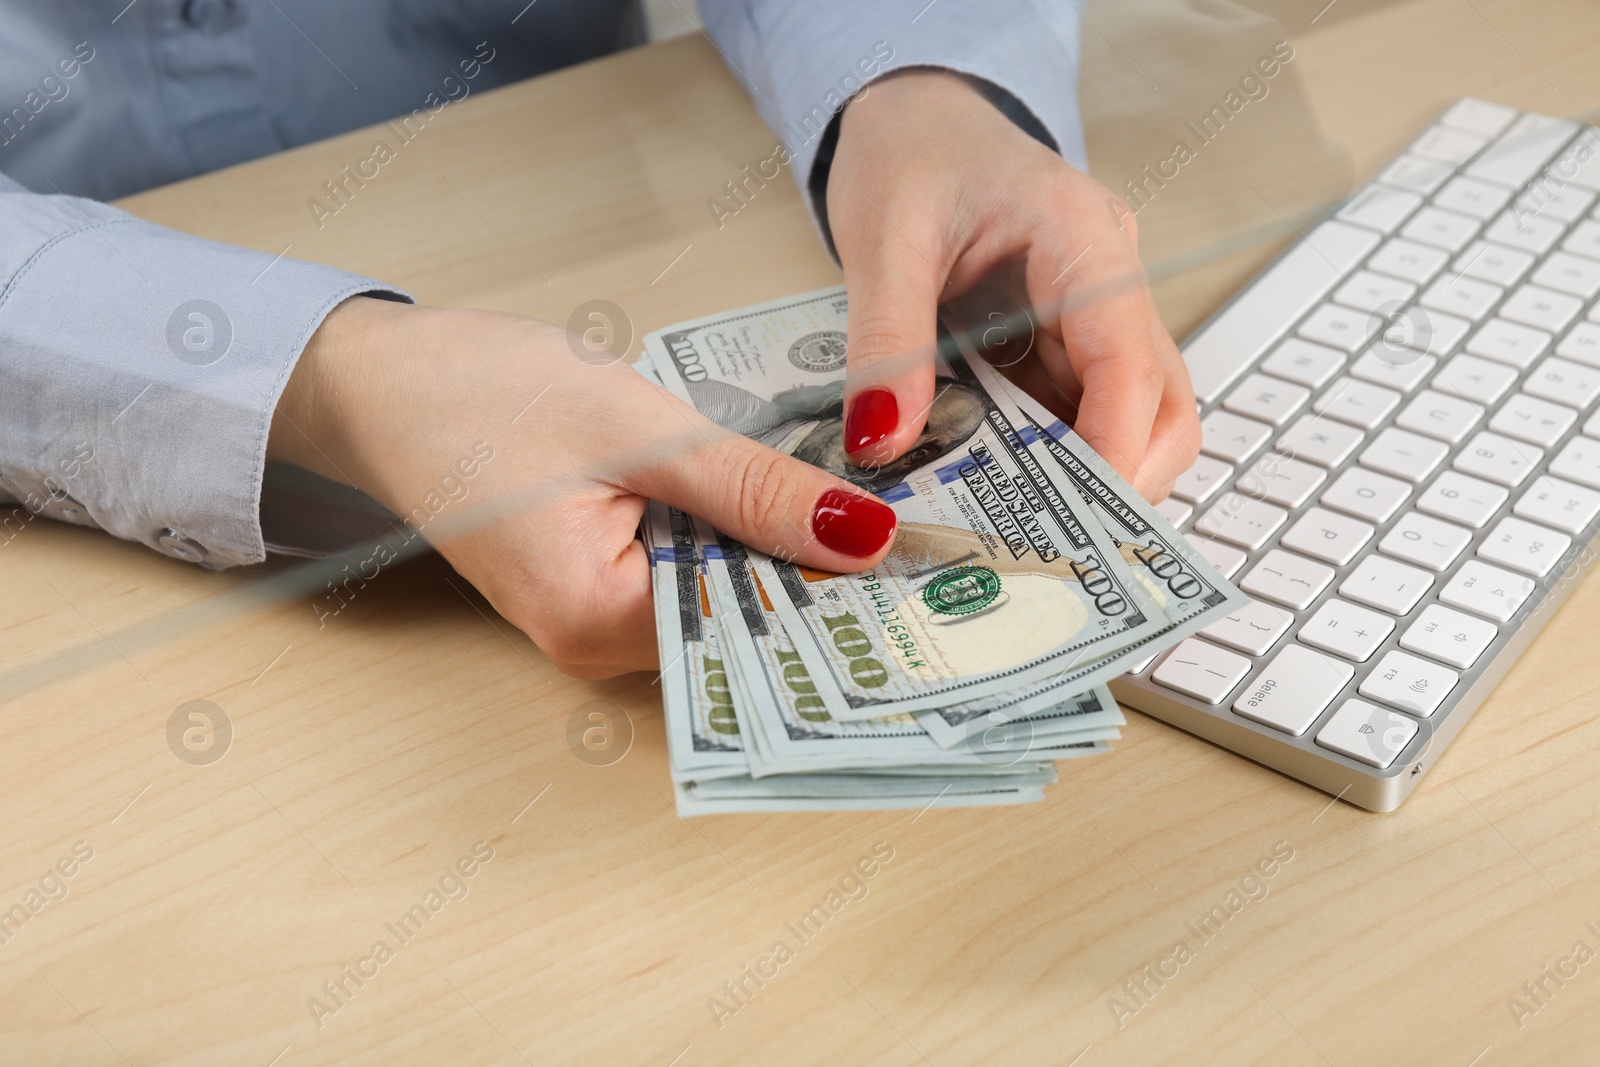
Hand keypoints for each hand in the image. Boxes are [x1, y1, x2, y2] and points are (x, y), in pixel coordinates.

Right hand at [268, 297, 897, 677]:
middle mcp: (597, 645)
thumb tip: (866, 537)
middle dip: (825, 575)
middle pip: (745, 621)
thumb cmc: (484, 395)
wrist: (383, 380)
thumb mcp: (640, 431)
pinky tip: (788, 501)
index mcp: (598, 621)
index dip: (844, 596)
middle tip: (926, 531)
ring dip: (784, 551)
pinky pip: (693, 573)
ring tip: (871, 510)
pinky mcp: (599, 584)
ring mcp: (597, 621)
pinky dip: (739, 537)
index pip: (757, 626)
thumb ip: (755, 489)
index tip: (933, 572)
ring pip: (725, 595)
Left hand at [826, 70, 1199, 499]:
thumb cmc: (912, 155)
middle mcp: (1110, 286)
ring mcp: (1093, 321)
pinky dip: (1042, 465)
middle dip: (1115, 484)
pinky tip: (995, 498)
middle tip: (1044, 550)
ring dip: (1078, 482)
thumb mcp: (884, 240)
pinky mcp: (1064, 348)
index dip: (1112, 446)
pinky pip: (1074, 418)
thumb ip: (887, 343)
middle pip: (1159, 407)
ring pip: (1127, 423)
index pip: (1130, 359)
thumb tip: (882, 443)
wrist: (912, 119)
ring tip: (1012, 535)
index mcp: (1085, 239)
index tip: (1069, 518)